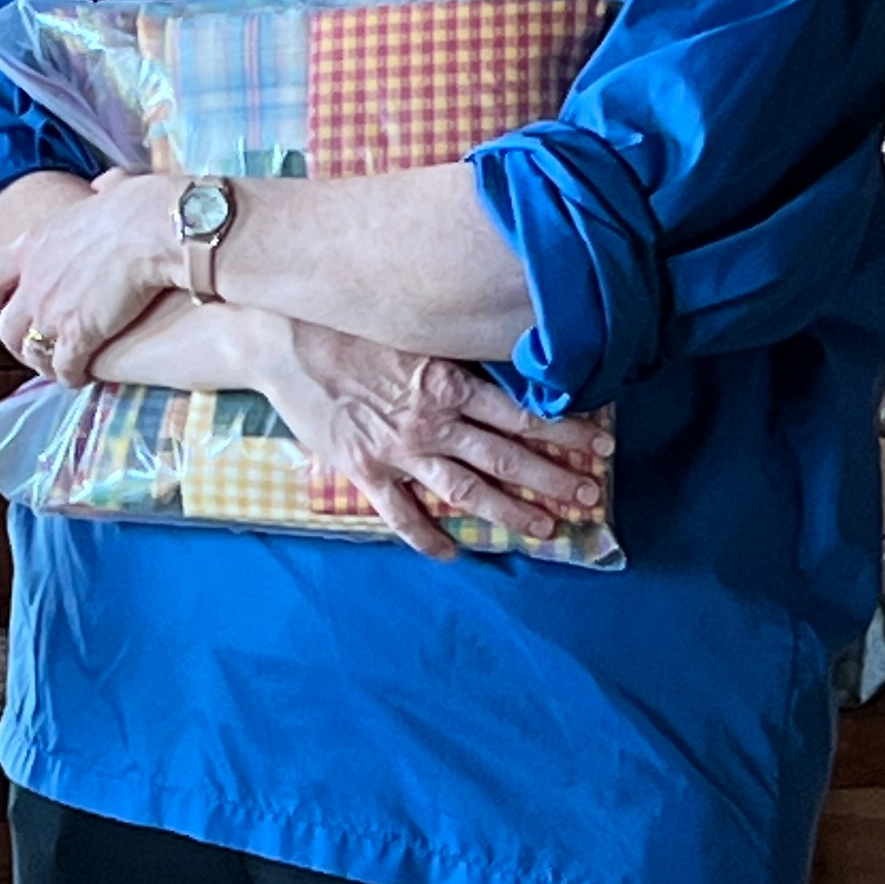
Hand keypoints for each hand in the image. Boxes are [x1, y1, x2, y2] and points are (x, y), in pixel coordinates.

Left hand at [0, 167, 178, 384]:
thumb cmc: (143, 206)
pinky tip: (82, 377)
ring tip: (59, 368)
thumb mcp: (108, 190)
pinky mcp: (77, 335)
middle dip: (16, 341)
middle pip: (5, 324)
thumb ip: (100, 192)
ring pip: (30, 351)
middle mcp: (32, 280)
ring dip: (42, 362)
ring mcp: (50, 310)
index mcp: (33, 243)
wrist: (157, 228)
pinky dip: (69, 376)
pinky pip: (63, 367)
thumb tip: (108, 185)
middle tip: (32, 349)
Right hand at [252, 321, 608, 558]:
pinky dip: (428, 537)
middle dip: (553, 479)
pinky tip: (452, 554)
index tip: (601, 447)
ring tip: (543, 529)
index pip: (522, 414)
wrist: (283, 342)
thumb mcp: (414, 332)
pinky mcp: (364, 470)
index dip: (566, 433)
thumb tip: (501, 367)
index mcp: (448, 384)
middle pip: (506, 457)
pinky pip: (402, 514)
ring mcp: (399, 451)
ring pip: (466, 490)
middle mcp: (431, 421)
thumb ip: (454, 358)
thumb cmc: (349, 328)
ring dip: (508, 512)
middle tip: (588, 498)